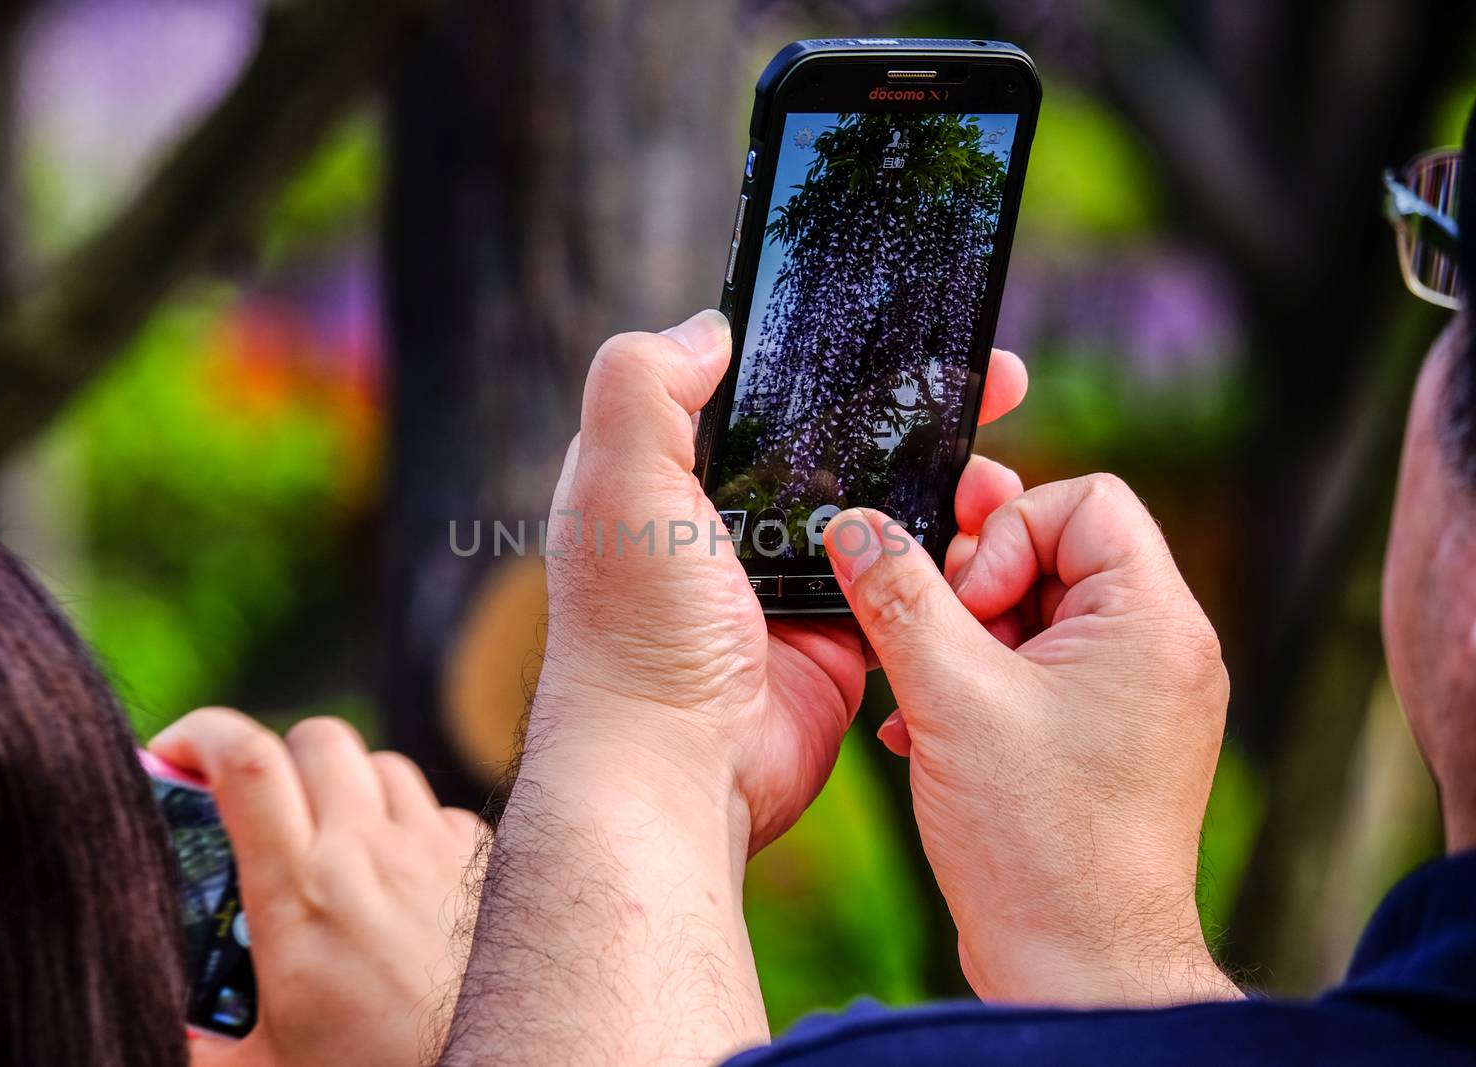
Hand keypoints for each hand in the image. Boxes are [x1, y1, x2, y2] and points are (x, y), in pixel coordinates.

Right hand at [150, 709, 486, 1066]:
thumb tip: (170, 1027)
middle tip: (259, 809)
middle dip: (279, 758)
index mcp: (299, 894)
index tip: (175, 751)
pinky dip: (409, 827)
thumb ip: (201, 1038)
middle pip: (317, 739)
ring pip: (381, 765)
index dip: (203, 735)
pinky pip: (437, 810)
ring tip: (329, 845)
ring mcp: (434, 851)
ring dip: (346, 789)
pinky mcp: (483, 864)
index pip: (247, 764)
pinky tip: (397, 879)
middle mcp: (370, 854)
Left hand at [536, 308, 1028, 849]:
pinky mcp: (836, 633)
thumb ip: (644, 387)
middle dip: (910, 408)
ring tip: (1001, 455)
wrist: (679, 772)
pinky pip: (905, 579)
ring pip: (880, 506)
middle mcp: (725, 524)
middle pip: (833, 441)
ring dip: (943, 478)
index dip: (820, 354)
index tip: (895, 322)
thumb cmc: (636, 633)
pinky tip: (992, 524)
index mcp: (669, 476)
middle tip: (989, 377)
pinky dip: (947, 555)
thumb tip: (711, 327)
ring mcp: (785, 580)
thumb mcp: (618, 485)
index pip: (752, 391)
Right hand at [824, 474, 1238, 1006]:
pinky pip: (1035, 670)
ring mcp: (1134, 697)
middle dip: (972, 590)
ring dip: (961, 642)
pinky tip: (925, 732)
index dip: (1007, 534)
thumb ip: (897, 597)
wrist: (1079, 966)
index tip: (965, 605)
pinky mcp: (1103, 737)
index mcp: (1151, 620)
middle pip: (1054, 551)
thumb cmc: (1039, 840)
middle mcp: (1158, 649)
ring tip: (923, 697)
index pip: (1084, 501)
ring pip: (1033, 614)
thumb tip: (856, 524)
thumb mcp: (950, 696)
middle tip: (932, 639)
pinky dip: (977, 683)